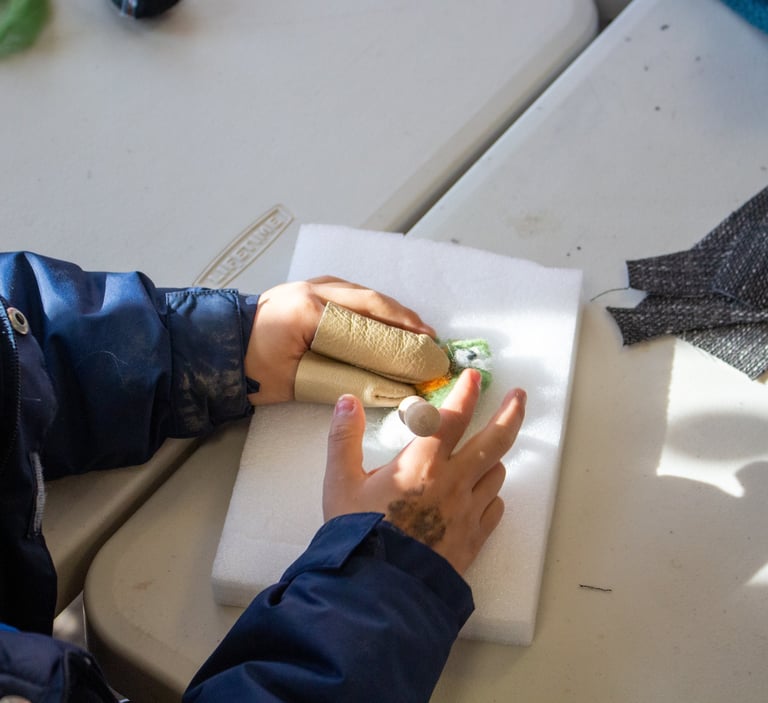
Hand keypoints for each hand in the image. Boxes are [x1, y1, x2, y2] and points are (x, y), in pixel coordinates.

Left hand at [245, 277, 435, 404]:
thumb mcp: (297, 379)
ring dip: (391, 310)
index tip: (424, 344)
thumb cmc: (253, 368)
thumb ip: (339, 377)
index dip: (401, 331)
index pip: (367, 317)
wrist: (220, 347)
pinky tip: (387, 319)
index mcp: (310, 310)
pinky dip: (372, 306)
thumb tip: (381, 383)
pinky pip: (350, 293)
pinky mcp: (309, 288)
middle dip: (404, 318)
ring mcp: (311, 285)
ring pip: (362, 293)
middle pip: (371, 299)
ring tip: (415, 329)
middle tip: (429, 337)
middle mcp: (314, 289)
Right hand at [323, 368, 526, 574]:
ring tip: (485, 453)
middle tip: (519, 397)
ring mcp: (468, 511)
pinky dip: (490, 495)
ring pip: (496, 473)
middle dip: (510, 413)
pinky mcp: (474, 538)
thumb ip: (344, 437)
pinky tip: (481, 496)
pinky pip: (494, 508)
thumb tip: (347, 402)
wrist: (379, 590)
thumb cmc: (358, 533)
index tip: (475, 376)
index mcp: (423, 462)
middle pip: (495, 440)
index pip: (453, 416)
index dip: (466, 392)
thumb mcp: (340, 482)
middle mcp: (454, 481)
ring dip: (493, 458)